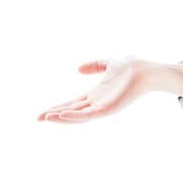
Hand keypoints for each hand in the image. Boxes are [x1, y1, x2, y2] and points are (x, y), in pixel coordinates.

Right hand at [37, 56, 156, 122]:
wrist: (146, 69)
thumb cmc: (131, 67)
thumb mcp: (108, 64)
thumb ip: (94, 66)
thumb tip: (78, 69)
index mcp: (95, 95)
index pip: (72, 103)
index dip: (58, 107)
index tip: (43, 112)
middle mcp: (97, 103)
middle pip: (72, 111)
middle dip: (54, 115)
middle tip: (37, 119)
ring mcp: (103, 107)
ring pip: (78, 116)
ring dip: (62, 118)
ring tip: (46, 118)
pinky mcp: (109, 108)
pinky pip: (90, 115)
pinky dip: (75, 116)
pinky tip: (62, 115)